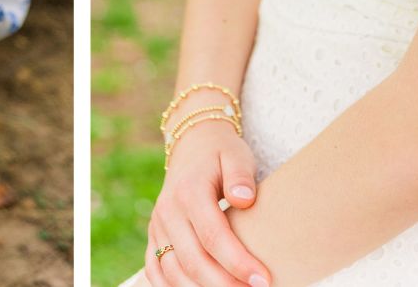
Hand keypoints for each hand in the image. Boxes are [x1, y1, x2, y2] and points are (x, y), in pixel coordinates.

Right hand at [146, 115, 269, 286]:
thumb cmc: (220, 153)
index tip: (263, 279)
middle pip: (193, 260)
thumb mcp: (236, 154)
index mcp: (189, 192)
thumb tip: (243, 199)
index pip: (213, 236)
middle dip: (224, 284)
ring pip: (173, 271)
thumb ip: (240, 175)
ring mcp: (158, 226)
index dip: (237, 262)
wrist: (192, 145)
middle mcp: (168, 211)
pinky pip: (155, 270)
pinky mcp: (154, 236)